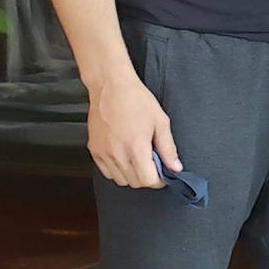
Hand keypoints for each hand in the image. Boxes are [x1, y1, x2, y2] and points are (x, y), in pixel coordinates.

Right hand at [88, 73, 175, 188]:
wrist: (110, 86)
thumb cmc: (135, 99)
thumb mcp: (160, 122)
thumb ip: (168, 148)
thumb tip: (175, 167)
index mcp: (135, 147)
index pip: (148, 180)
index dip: (159, 180)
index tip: (163, 174)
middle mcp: (117, 153)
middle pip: (134, 182)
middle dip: (147, 178)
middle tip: (153, 164)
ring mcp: (103, 153)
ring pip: (119, 180)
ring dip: (132, 175)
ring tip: (139, 158)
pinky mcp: (94, 150)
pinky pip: (106, 171)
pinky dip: (117, 170)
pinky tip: (125, 157)